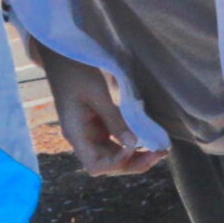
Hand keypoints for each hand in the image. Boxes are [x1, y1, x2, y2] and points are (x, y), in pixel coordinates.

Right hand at [41, 51, 159, 175]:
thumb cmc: (76, 72)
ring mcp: (90, 133)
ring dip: (136, 156)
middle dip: (134, 163)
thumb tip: (133, 143)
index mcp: (75, 134)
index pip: (96, 165)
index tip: (135, 146)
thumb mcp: (97, 94)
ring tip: (160, 150)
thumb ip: (114, 119)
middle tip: (160, 153)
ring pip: (114, 155)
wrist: (63, 56)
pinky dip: (132, 143)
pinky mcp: (97, 125)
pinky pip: (116, 141)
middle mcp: (82, 138)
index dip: (117, 163)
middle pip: (107, 164)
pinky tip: (149, 138)